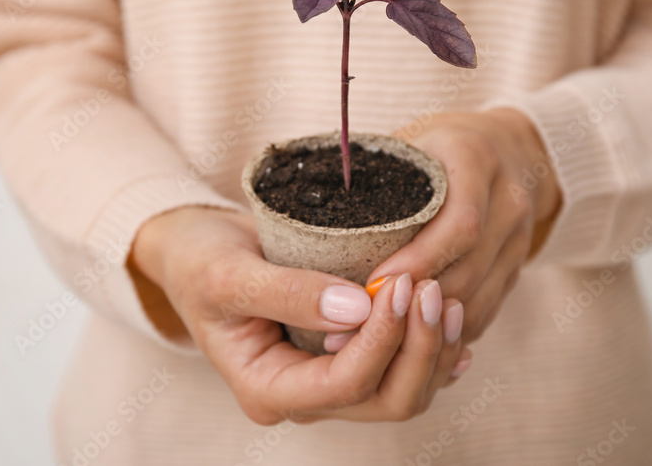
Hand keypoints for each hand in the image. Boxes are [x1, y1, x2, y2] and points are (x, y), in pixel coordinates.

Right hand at [128, 206, 469, 424]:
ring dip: (430, 349)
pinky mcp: (343, 358)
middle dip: (417, 348)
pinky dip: (431, 349)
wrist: (197, 251)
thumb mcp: (228, 273)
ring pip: (401, 391)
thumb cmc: (202, 261)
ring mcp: (324, 381)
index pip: (344, 384)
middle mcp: (301, 395)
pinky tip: (454, 323)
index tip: (399, 284)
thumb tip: (356, 308)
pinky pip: (401, 371)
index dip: (381, 340)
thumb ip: (288, 291)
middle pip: (384, 400)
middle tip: (432, 289)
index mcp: (266, 388)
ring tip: (445, 296)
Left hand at [368, 108, 561, 344]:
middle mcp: (507, 201)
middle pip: (468, 269)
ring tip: (372, 346)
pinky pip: (484, 312)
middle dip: (414, 306)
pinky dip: (444, 332)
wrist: (509, 146)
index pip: (459, 224)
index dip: (418, 260)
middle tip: (359, 328)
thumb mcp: (406, 143)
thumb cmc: (437, 146)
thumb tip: (303, 220)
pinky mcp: (516, 268)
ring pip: (477, 300)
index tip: (372, 284)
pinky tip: (406, 345)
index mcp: (476, 160)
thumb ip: (368, 177)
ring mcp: (519, 239)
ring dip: (427, 329)